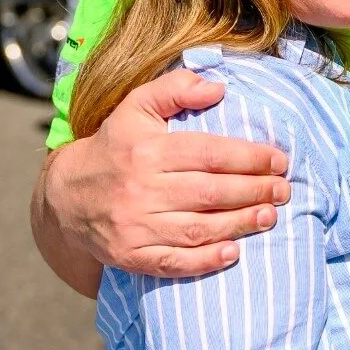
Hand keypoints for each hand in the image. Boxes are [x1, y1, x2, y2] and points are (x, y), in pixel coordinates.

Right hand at [44, 66, 289, 277]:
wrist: (66, 196)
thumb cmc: (114, 147)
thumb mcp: (135, 107)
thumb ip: (174, 90)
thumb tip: (217, 86)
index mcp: (147, 150)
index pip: (209, 153)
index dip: (249, 158)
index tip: (279, 160)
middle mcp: (141, 188)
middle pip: (209, 192)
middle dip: (253, 191)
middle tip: (283, 191)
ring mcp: (135, 225)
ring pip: (197, 228)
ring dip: (239, 224)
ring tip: (269, 217)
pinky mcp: (130, 255)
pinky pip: (173, 262)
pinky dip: (205, 261)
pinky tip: (233, 253)